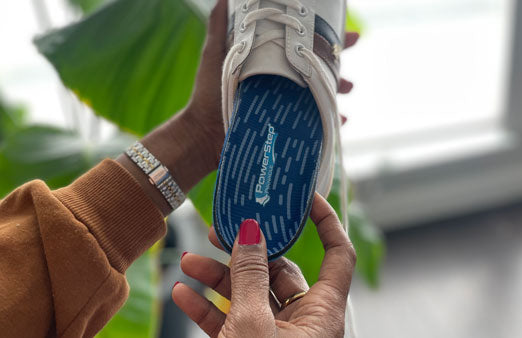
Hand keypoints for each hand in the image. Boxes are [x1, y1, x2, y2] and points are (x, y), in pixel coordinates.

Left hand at [118, 0, 359, 214]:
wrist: (202, 132)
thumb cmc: (207, 90)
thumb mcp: (216, 50)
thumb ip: (220, 19)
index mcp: (270, 59)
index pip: (301, 43)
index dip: (324, 36)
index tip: (346, 30)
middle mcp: (281, 79)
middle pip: (317, 67)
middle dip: (338, 65)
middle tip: (352, 56)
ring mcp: (286, 103)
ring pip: (321, 94)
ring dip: (338, 91)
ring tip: (348, 90)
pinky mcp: (287, 126)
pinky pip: (316, 123)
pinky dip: (331, 121)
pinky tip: (342, 119)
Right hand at [173, 194, 355, 337]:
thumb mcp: (252, 326)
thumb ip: (250, 276)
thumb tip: (253, 231)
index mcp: (321, 315)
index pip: (337, 255)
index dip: (326, 222)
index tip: (303, 197)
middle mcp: (303, 324)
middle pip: (279, 272)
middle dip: (246, 252)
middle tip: (218, 231)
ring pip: (250, 296)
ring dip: (218, 278)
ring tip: (189, 261)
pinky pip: (231, 322)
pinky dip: (208, 308)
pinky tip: (184, 294)